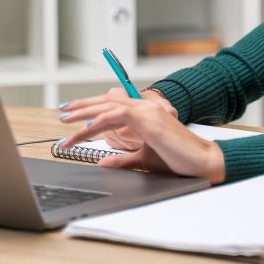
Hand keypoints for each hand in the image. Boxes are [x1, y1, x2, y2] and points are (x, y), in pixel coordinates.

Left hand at [59, 94, 225, 183]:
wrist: (201, 161)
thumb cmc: (178, 159)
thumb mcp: (143, 158)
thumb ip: (124, 158)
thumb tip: (104, 162)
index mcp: (145, 112)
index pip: (113, 104)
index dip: (91, 107)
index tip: (73, 114)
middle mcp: (145, 106)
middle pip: (106, 101)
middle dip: (82, 107)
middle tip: (62, 113)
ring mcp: (147, 111)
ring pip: (108, 107)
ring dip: (84, 115)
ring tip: (66, 124)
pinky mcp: (148, 120)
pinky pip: (116, 116)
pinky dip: (98, 122)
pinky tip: (85, 130)